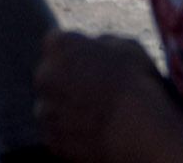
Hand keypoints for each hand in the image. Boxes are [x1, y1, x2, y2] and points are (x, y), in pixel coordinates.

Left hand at [28, 30, 180, 162]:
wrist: (138, 132)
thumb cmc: (137, 85)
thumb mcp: (127, 47)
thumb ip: (102, 43)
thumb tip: (96, 46)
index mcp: (60, 45)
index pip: (57, 43)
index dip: (74, 54)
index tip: (88, 64)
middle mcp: (45, 74)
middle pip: (50, 75)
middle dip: (66, 82)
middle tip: (93, 94)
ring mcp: (45, 109)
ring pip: (50, 107)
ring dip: (65, 110)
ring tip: (94, 118)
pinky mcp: (51, 138)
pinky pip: (55, 134)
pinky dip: (68, 135)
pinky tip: (91, 134)